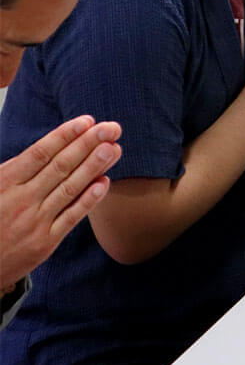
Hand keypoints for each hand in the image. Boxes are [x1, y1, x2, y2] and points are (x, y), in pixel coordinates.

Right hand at [0, 115, 121, 289]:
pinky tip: (105, 183)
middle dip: (88, 144)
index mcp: (4, 182)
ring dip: (94, 167)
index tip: (88, 121)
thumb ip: (14, 169)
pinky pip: (71, 217)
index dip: (65, 135)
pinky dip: (88, 200)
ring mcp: (34, 222)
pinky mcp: (44, 243)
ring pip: (69, 189)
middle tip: (112, 128)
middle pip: (60, 166)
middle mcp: (20, 200)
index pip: (40, 153)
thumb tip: (47, 145)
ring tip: (114, 148)